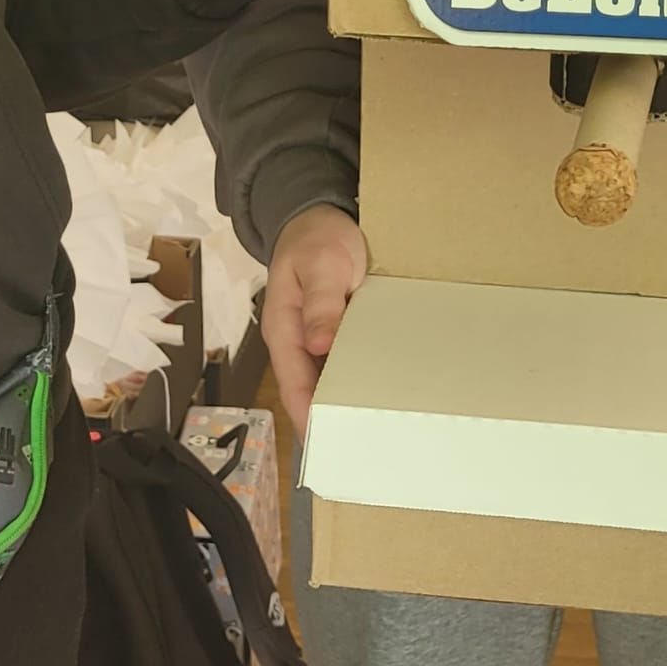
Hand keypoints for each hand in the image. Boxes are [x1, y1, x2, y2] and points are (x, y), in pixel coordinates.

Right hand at [264, 205, 368, 438]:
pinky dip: (360, 379)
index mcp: (284, 328)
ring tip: (377, 434)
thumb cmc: (317, 237)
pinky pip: (345, 363)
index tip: (328, 448)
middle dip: (331, 420)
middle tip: (362, 452)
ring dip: (347, 402)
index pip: (294, 384)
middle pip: (310, 390)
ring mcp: (316, 338)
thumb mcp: (321, 262)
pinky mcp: (335, 331)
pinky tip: (382, 395)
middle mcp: (297, 341)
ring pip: (328, 380)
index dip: (308, 417)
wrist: (317, 213)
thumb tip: (318, 344)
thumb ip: (321, 301)